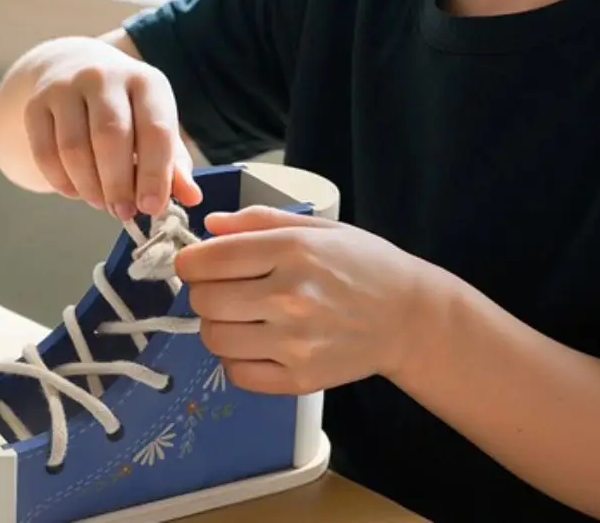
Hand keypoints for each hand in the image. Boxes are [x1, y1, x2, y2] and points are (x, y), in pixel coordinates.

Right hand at [22, 39, 201, 218]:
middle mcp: (105, 77)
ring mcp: (66, 87)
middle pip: (111, 137)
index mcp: (146, 81)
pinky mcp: (36, 103)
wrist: (75, 68)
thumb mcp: (156, 124)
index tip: (152, 208)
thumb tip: (192, 198)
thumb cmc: (127, 108)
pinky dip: (61, 181)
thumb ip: (174, 163)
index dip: (154, 173)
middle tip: (123, 212)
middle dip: (118, 184)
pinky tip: (77, 191)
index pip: (155, 130)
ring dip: (89, 186)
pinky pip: (45, 152)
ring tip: (101, 203)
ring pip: (74, 148)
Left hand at [174, 206, 428, 394]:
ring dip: (218, 325)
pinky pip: (237, 373)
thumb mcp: (319, 228)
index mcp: (293, 251)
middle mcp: (290, 296)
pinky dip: (237, 358)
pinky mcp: (299, 379)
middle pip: (204, 301)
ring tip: (243, 315)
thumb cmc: (364, 264)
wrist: (409, 316)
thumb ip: (261, 221)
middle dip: (204, 292)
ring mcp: (294, 343)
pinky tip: (258, 342)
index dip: (190, 261)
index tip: (197, 262)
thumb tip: (210, 227)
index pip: (209, 260)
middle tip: (224, 288)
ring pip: (215, 339)